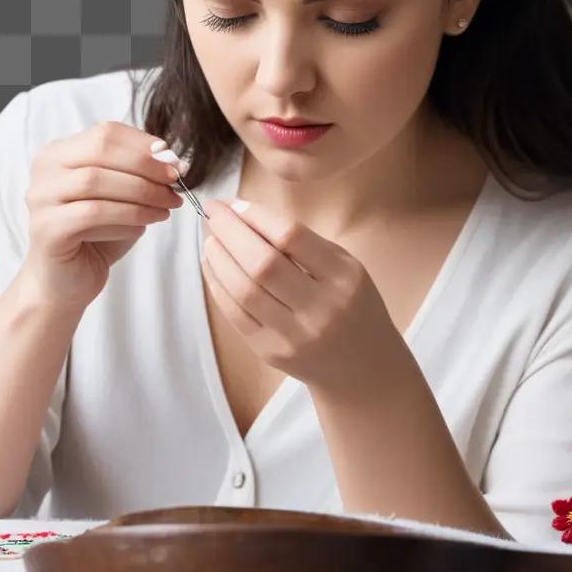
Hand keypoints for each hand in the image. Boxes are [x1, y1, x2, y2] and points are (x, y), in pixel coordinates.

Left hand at [200, 198, 404, 396]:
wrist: (362, 369)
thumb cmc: (352, 306)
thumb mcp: (345, 267)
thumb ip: (303, 244)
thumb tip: (246, 214)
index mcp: (342, 277)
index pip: (291, 237)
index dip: (257, 216)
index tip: (236, 203)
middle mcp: (319, 308)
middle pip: (262, 263)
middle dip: (229, 232)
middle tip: (212, 213)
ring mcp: (293, 335)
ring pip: (243, 289)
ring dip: (219, 258)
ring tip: (210, 239)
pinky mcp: (270, 353)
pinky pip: (235, 315)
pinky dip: (219, 286)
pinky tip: (213, 266)